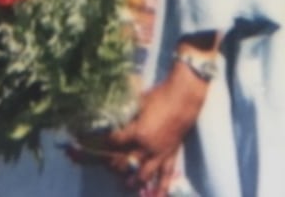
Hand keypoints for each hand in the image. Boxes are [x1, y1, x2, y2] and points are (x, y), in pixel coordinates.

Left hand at [102, 62, 208, 194]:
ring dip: (133, 181)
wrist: (183, 98)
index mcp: (137, 133)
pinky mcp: (171, 155)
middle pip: (127, 162)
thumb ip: (128, 115)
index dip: (106, 141)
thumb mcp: (139, 103)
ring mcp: (160, 154)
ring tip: (126, 185)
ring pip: (144, 174)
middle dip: (116, 164)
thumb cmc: (160, 96)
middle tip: (109, 165)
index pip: (116, 141)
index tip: (102, 141)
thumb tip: (117, 118)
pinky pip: (166, 175)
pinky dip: (161, 189)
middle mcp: (147, 148)